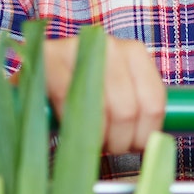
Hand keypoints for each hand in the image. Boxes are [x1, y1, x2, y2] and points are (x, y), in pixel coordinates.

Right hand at [42, 34, 166, 153]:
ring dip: (97, 138)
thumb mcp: (116, 92)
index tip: (135, 147)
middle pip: (128, 110)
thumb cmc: (82, 88)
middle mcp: (110, 45)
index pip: (154, 102)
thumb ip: (136, 108)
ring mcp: (79, 48)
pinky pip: (68, 100)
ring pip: (102, 109)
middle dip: (119, 141)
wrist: (37, 71)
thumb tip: (156, 145)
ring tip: (91, 143)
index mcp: (134, 52)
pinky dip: (71, 123)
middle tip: (109, 148)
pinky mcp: (48, 57)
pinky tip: (71, 131)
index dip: (146, 134)